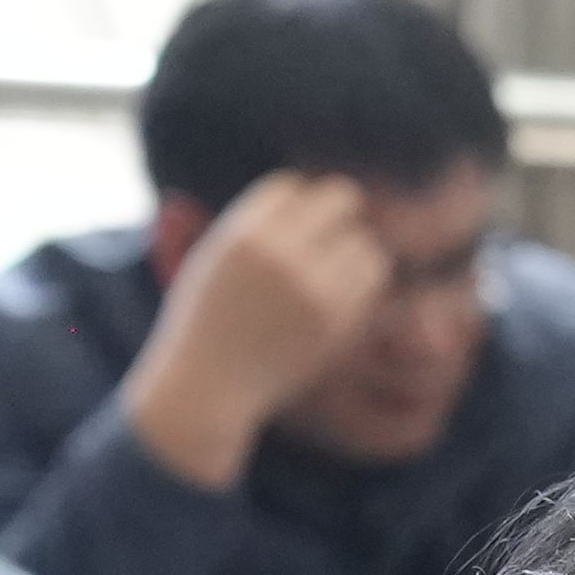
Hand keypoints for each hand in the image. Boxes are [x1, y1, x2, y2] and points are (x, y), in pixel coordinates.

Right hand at [119, 172, 393, 486]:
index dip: (295, 203)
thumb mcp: (210, 258)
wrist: (207, 387)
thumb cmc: (204, 322)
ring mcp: (311, 290)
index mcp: (243, 235)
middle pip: (338, 198)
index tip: (292, 225)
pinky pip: (370, 279)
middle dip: (336, 213)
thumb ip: (250, 224)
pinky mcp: (335, 322)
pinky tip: (342, 294)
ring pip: (363, 240)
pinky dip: (362, 281)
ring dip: (353, 250)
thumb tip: (301, 190)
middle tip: (329, 235)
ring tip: (334, 269)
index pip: (291, 186)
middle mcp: (279, 256)